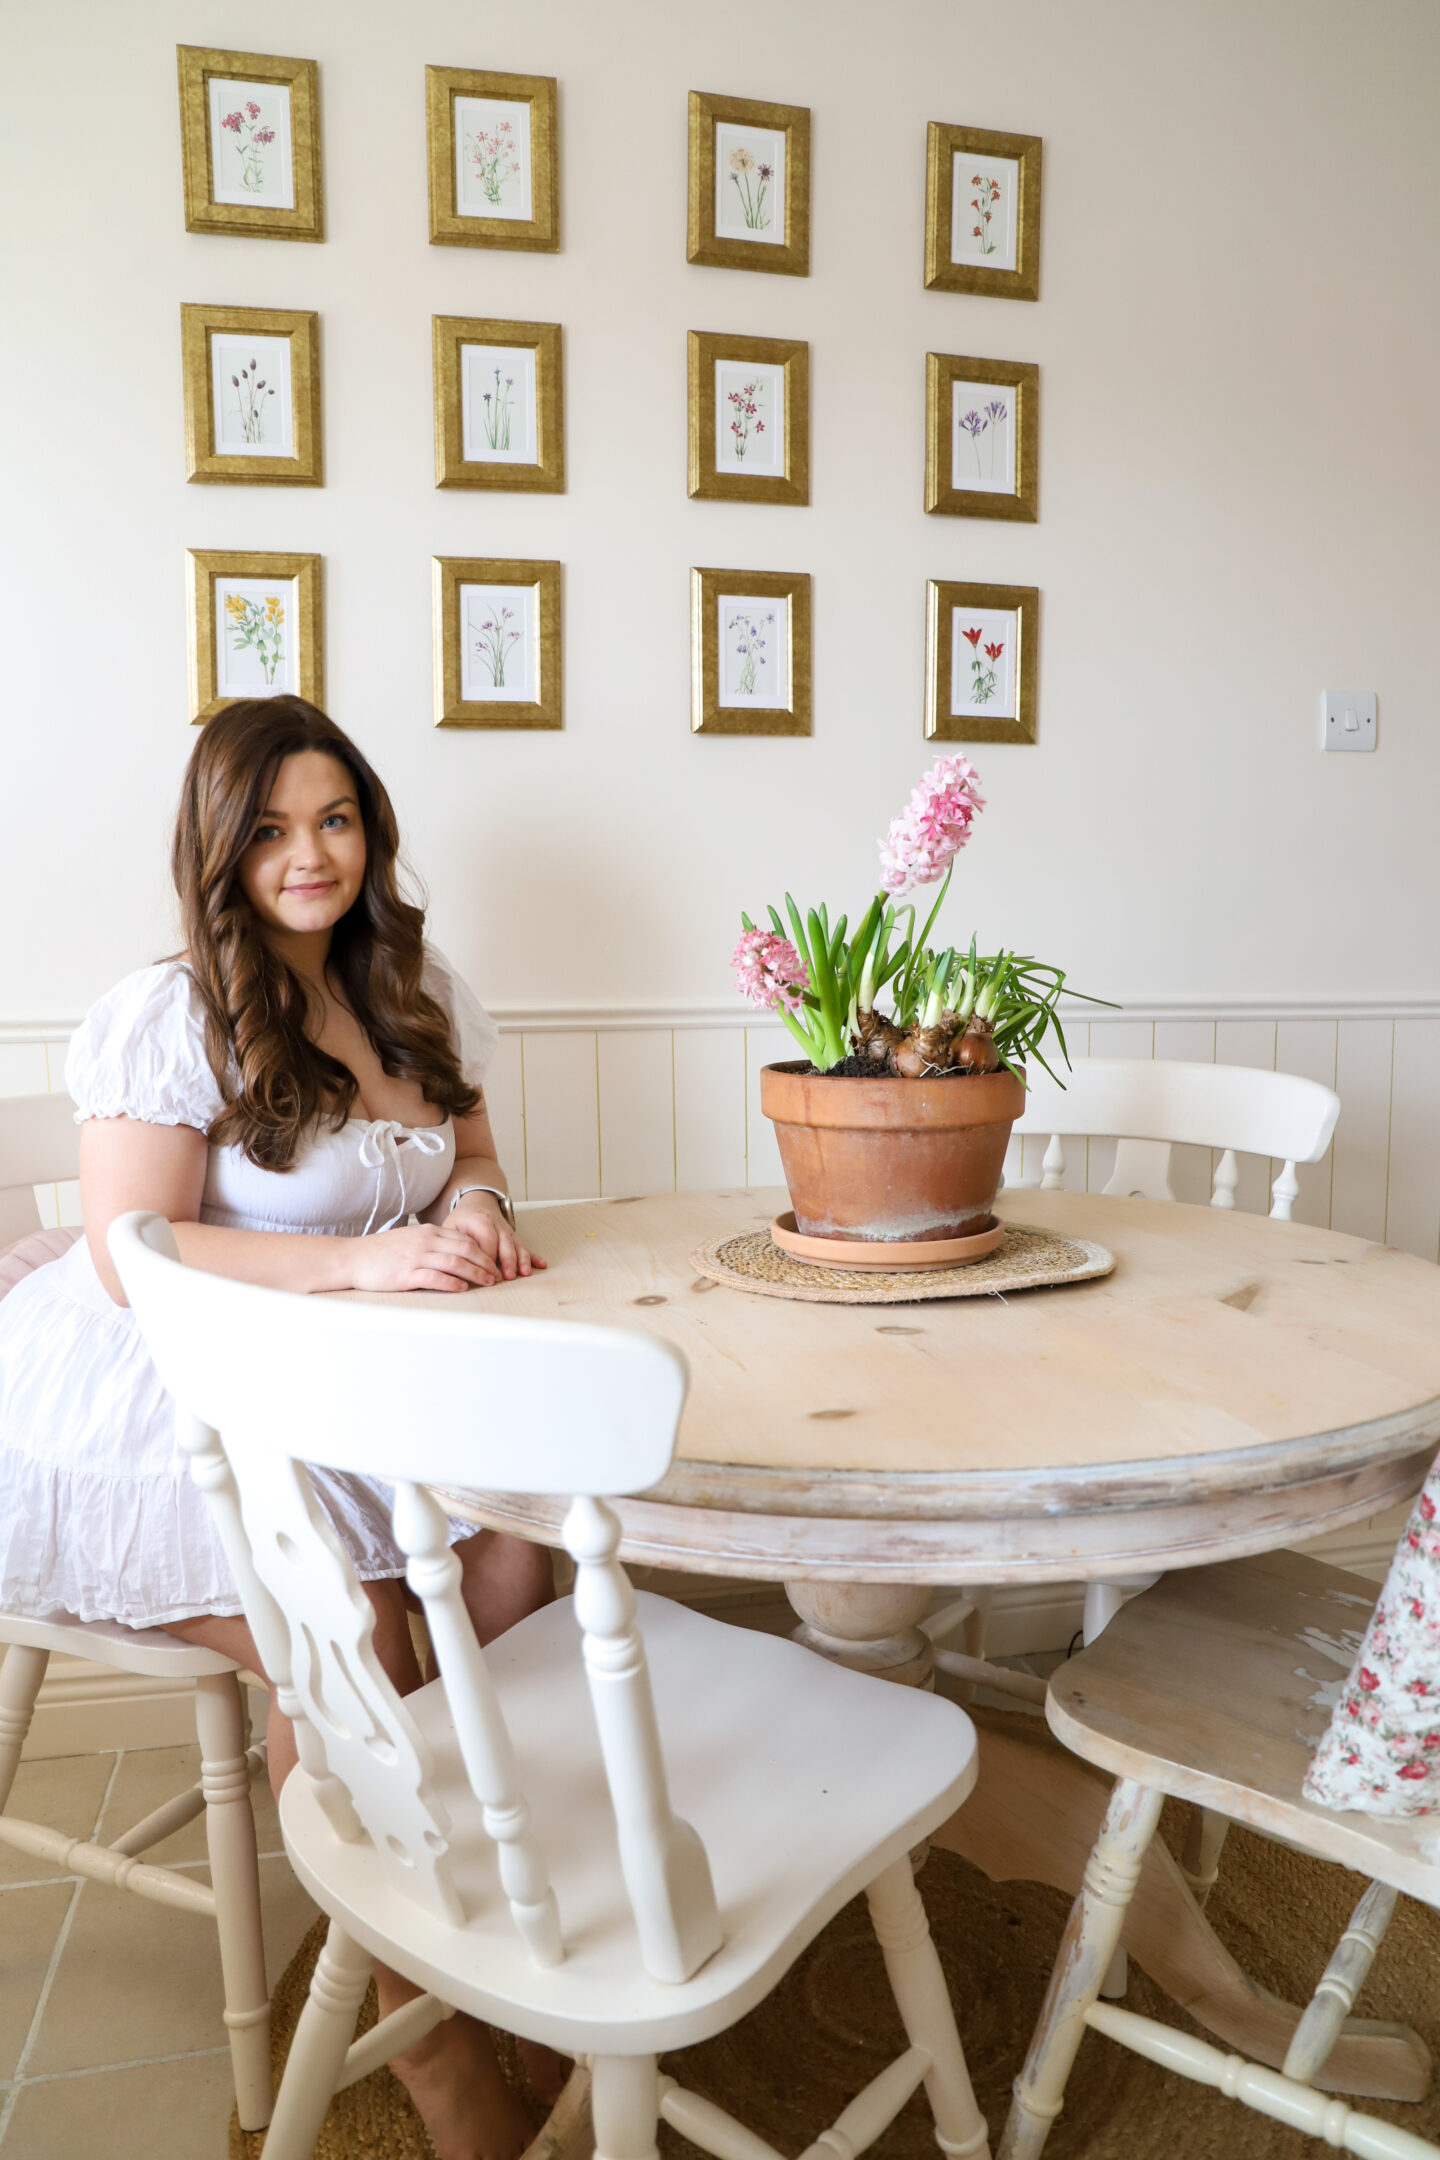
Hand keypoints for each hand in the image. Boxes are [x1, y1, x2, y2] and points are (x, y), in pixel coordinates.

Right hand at [346, 1220, 504, 1294]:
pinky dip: (452, 1282)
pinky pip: (435, 1277)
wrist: (353, 1258)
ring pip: (455, 1262)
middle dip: (485, 1262)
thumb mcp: (410, 1239)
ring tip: (488, 1282)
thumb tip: (454, 1252)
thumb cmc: (381, 1252)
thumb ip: (431, 1243)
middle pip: (465, 1249)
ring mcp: (416, 1257)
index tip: (493, 1262)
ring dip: (475, 1273)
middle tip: (497, 1274)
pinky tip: (462, 1288)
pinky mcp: (406, 1274)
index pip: (464, 1239)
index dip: (483, 1251)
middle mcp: (425, 1241)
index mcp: (428, 1232)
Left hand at [451, 1194, 545, 1281]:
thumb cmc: (461, 1220)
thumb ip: (454, 1243)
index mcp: (480, 1221)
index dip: (487, 1258)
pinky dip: (533, 1256)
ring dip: (522, 1259)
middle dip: (508, 1261)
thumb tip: (455, 1265)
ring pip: (517, 1244)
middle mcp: (496, 1224)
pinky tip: (541, 1264)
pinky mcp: (513, 1236)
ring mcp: (506, 1230)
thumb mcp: (451, 1227)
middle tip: (508, 1277)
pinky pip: (524, 1245)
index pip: (486, 1241)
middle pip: (505, 1243)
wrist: (476, 1203)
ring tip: (525, 1273)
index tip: (486, 1274)